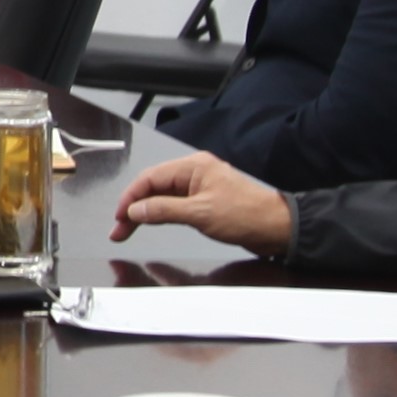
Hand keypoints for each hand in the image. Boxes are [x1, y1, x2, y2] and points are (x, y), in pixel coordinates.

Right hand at [110, 153, 293, 251]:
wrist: (276, 228)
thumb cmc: (248, 215)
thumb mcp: (200, 214)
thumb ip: (164, 210)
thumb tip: (137, 209)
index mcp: (194, 167)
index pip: (150, 178)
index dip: (130, 197)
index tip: (119, 216)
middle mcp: (195, 173)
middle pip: (153, 187)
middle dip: (134, 207)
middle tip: (119, 228)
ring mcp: (200, 187)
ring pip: (162, 197)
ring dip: (145, 212)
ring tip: (129, 229)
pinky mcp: (205, 202)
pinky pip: (175, 205)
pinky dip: (160, 215)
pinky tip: (152, 224)